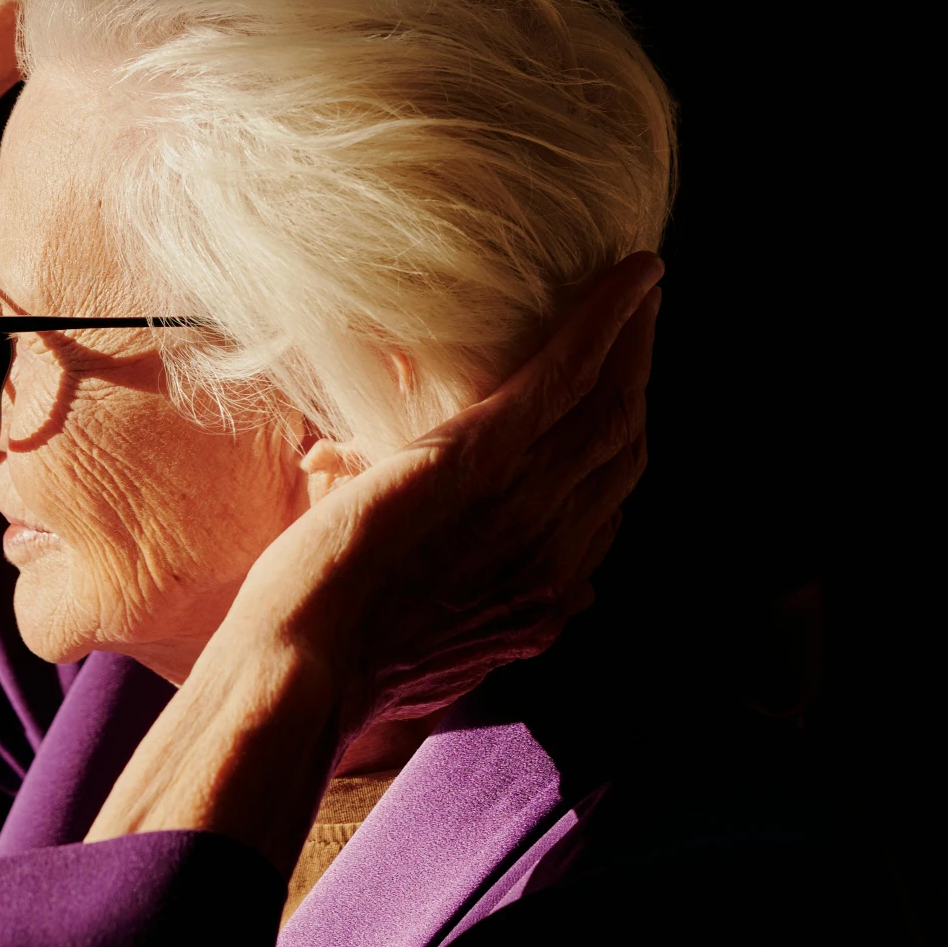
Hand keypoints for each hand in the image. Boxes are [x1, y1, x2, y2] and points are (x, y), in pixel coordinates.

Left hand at [230, 252, 663, 744]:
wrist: (305, 668)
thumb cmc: (342, 663)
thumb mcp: (451, 656)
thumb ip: (505, 625)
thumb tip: (568, 604)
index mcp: (540, 595)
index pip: (607, 506)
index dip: (622, 447)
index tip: (623, 401)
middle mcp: (553, 548)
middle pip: (622, 447)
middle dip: (639, 378)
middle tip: (642, 322)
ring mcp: (525, 499)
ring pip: (609, 403)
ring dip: (632, 336)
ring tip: (640, 287)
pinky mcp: (484, 454)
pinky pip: (566, 375)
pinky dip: (605, 321)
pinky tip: (628, 277)